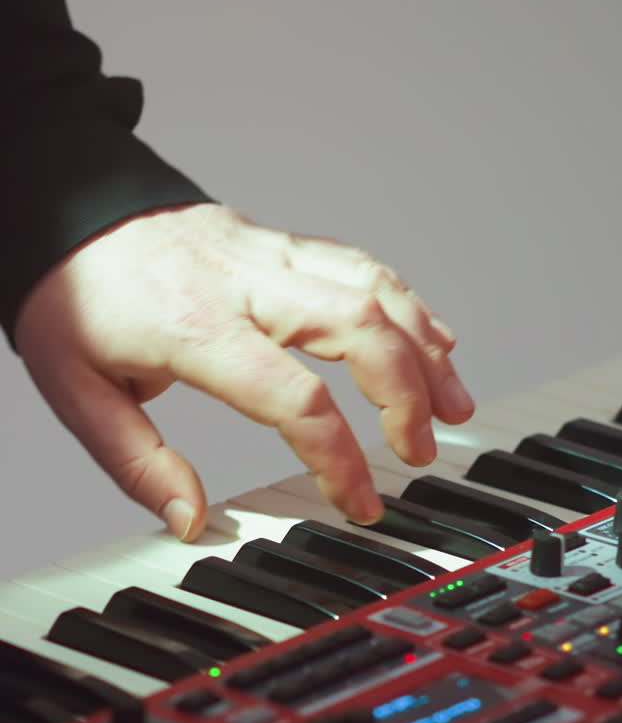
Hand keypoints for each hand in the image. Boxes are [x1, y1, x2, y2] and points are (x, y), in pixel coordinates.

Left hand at [14, 203, 473, 537]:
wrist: (65, 202)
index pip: (294, 396)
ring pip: (373, 289)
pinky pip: (361, 266)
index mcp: (197, 328)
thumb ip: (137, 462)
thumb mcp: (77, 392)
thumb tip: (190, 520)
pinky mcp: (279, 242)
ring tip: (455, 405)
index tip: (359, 502)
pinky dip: (409, 306)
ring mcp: (269, 255)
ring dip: (426, 349)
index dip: (340, 457)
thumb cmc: (74, 298)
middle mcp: (246, 283)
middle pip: (358, 327)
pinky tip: (436, 340)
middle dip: (408, 395)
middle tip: (421, 451)